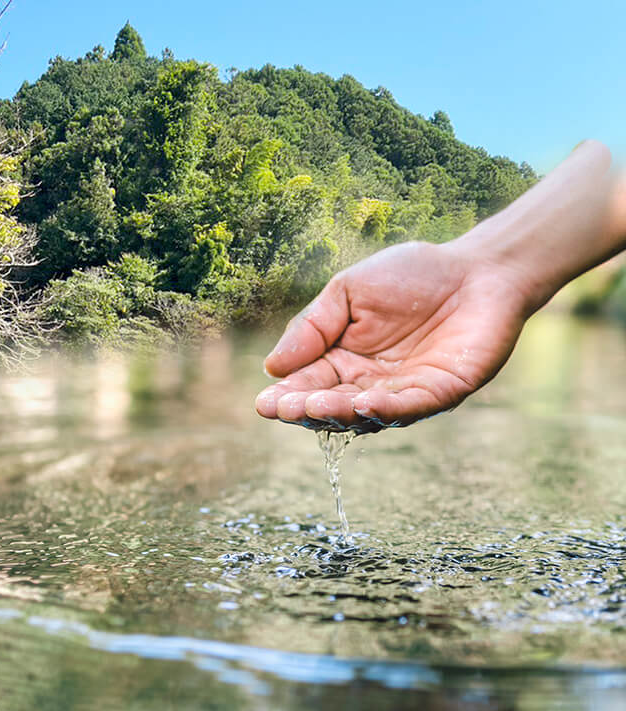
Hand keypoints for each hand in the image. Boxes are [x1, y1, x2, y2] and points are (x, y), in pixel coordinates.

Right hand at [255, 241, 530, 431]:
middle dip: (306, 409)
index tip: (264, 403)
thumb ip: (312, 327)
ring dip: (339, 413)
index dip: (286, 395)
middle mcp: (368, 383)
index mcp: (341, 360)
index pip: (307, 383)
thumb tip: (272, 368)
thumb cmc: (411, 275)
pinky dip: (385, 408)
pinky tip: (363, 403)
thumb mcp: (347, 292)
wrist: (476, 268)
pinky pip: (409, 406)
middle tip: (283, 409)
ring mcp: (404, 391)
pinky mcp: (440, 392)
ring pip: (365, 413)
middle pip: (331, 405)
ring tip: (315, 406)